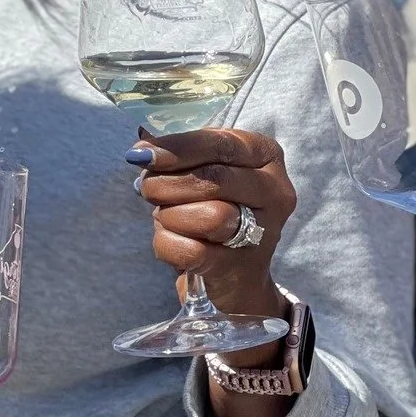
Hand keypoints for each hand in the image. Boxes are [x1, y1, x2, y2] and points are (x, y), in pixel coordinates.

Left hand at [133, 127, 295, 324]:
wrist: (233, 272)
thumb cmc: (215, 204)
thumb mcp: (204, 169)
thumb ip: (179, 152)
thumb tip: (143, 143)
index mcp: (266, 155)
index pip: (220, 144)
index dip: (176, 148)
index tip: (140, 153)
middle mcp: (275, 191)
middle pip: (215, 179)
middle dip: (168, 182)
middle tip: (145, 187)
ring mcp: (264, 232)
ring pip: (209, 216)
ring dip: (171, 214)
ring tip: (163, 215)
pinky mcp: (243, 267)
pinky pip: (193, 252)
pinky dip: (168, 244)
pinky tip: (168, 238)